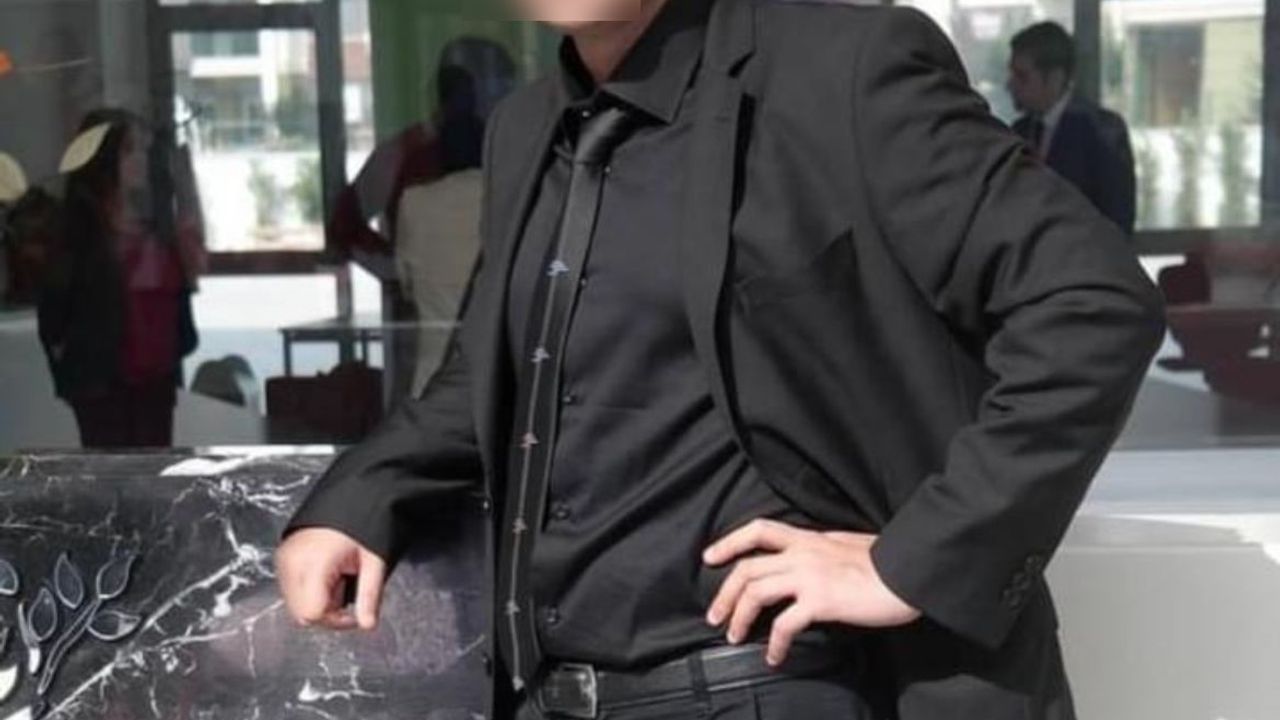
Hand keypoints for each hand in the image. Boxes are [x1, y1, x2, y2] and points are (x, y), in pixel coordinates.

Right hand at [275, 527, 386, 630]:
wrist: (349, 498)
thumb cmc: (363, 524)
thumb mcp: (375, 561)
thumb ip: (370, 596)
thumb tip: (368, 625)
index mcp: (313, 564)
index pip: (312, 614)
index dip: (335, 620)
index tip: (353, 611)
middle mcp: (291, 563)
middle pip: (301, 614)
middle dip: (326, 612)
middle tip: (347, 590)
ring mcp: (283, 560)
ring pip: (295, 605)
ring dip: (317, 601)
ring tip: (337, 577)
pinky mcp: (281, 558)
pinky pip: (291, 590)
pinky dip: (308, 590)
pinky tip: (326, 573)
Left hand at [703, 518, 920, 664]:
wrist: (908, 573)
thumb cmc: (885, 563)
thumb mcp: (846, 544)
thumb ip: (822, 549)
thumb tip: (809, 559)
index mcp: (807, 538)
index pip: (759, 529)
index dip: (729, 541)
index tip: (709, 556)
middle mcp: (802, 553)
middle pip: (747, 567)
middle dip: (724, 593)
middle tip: (715, 616)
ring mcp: (809, 576)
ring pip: (756, 592)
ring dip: (739, 617)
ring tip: (735, 637)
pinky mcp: (820, 600)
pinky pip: (785, 624)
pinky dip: (774, 643)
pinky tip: (775, 657)